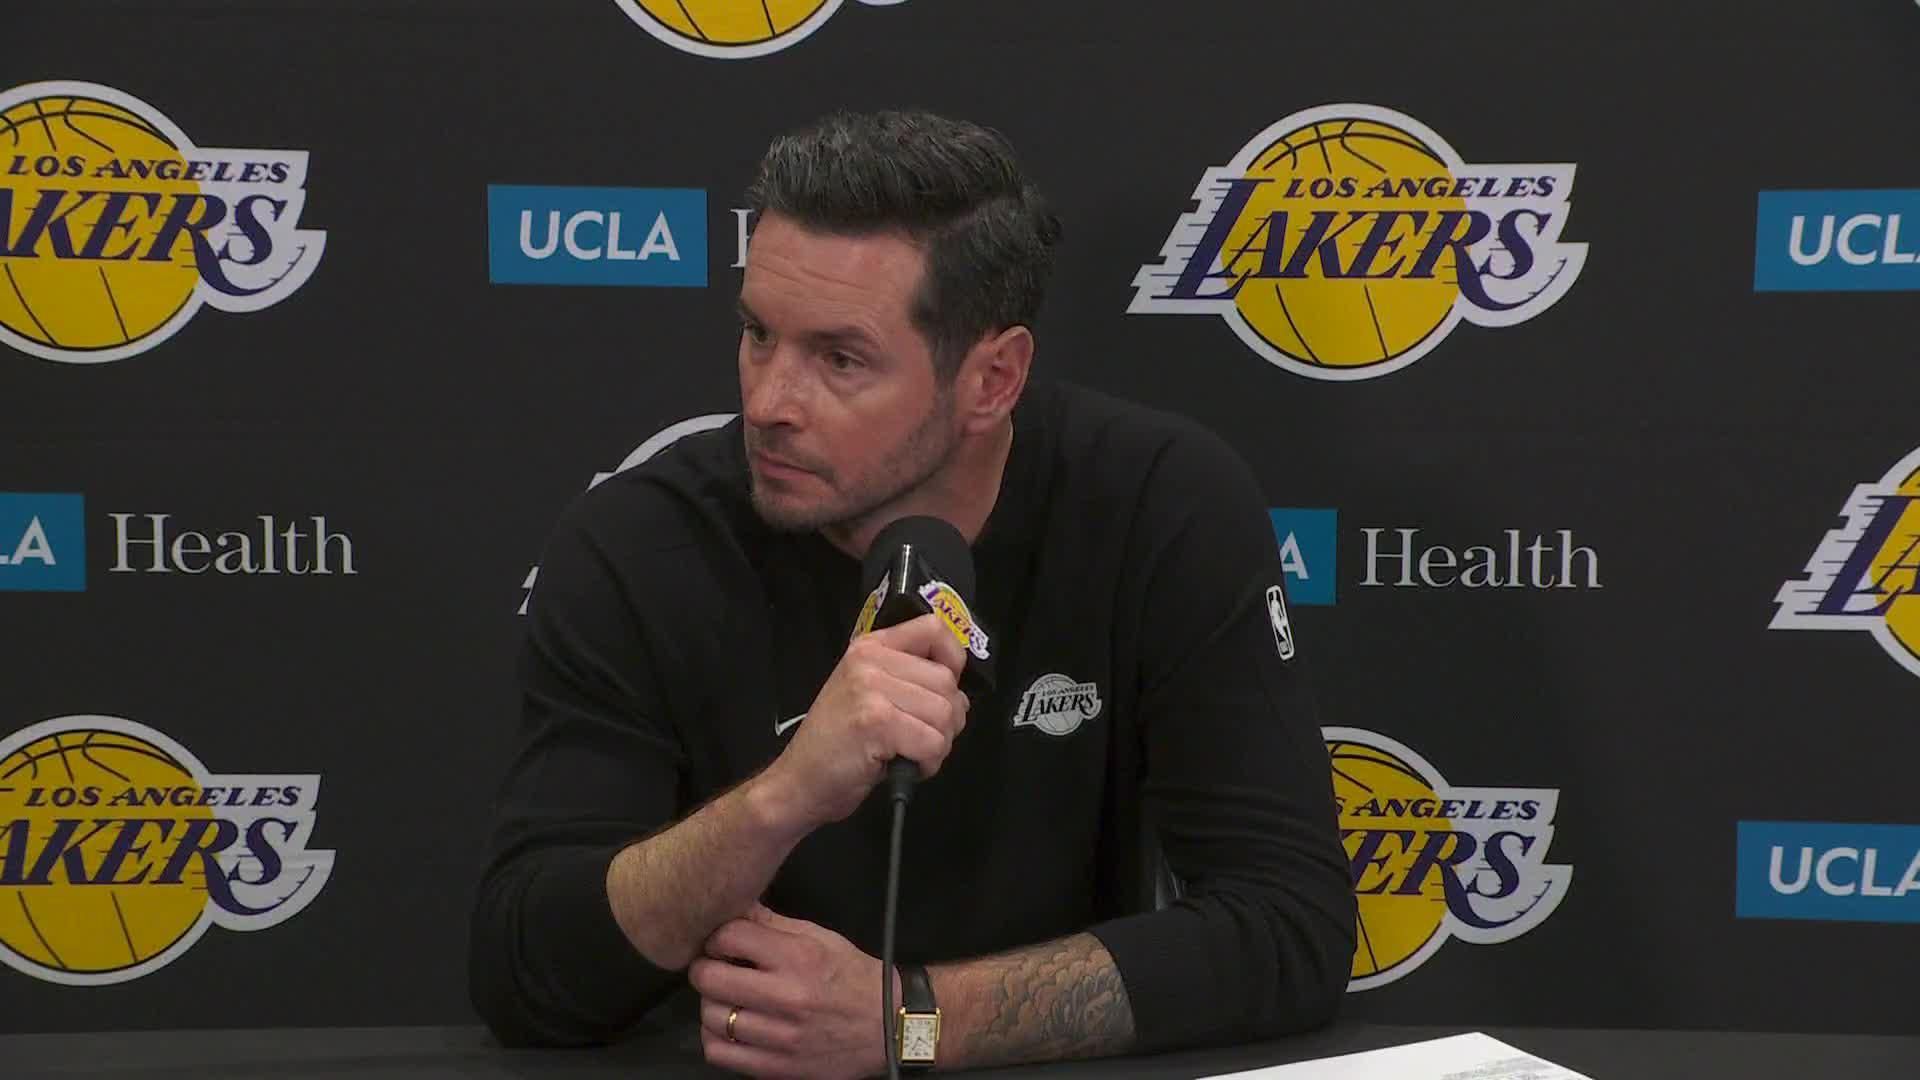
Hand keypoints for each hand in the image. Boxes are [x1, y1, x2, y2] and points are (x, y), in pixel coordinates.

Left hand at [690, 904, 900, 1078]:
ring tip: (727, 997)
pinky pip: (718, 1052)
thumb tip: (734, 907)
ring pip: (709, 1016)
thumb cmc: (853, 978)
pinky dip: (715, 1037)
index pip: (728, 936)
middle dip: (705, 967)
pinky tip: (730, 1027)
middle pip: (709, 977)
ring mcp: (779, 1037)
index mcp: (798, 957)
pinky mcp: (775, 1067)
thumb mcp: (821, 938)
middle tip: (715, 967)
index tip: (723, 942)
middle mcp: (786, 997)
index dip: (718, 935)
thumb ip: (773, 924)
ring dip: (711, 1003)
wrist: (888, 1026)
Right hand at [761, 613, 968, 829]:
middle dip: (947, 719)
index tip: (945, 688)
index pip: (933, 629)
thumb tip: (959, 692)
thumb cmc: (838, 745)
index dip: (953, 659)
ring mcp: (871, 689)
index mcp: (870, 648)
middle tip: (921, 738)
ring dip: (939, 743)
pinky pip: (933, 742)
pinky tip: (905, 765)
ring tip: (909, 752)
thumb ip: (907, 680)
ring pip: (945, 713)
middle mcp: (869, 661)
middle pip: (946, 681)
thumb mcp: (867, 695)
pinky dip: (929, 763)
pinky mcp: (877, 722)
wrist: (798, 782)